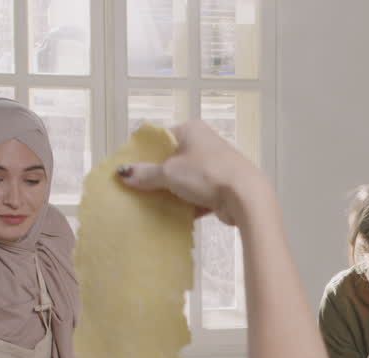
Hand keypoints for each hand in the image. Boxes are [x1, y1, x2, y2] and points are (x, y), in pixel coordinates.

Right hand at [117, 119, 269, 226]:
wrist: (246, 197)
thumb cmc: (205, 175)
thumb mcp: (169, 173)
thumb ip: (145, 174)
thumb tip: (123, 173)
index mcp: (192, 130)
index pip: (162, 137)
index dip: (145, 153)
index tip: (130, 169)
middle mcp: (205, 143)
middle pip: (174, 159)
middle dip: (157, 175)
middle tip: (137, 189)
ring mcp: (216, 165)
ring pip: (186, 179)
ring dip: (172, 192)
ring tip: (151, 204)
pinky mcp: (223, 186)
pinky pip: (199, 194)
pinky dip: (188, 204)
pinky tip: (173, 216)